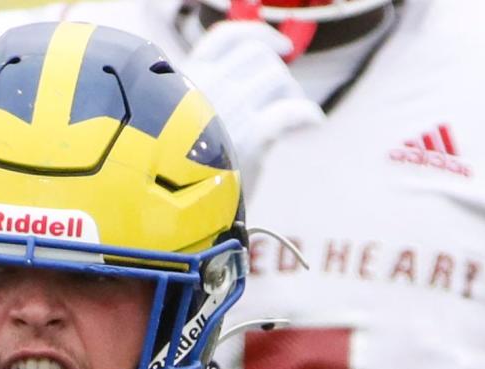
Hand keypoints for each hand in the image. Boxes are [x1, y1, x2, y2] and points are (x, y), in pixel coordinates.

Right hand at [183, 21, 322, 194]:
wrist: (171, 218)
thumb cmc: (174, 181)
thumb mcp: (177, 131)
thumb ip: (204, 102)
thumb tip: (250, 82)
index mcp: (184, 83)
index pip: (226, 37)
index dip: (259, 34)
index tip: (280, 46)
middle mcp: (206, 87)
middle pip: (259, 55)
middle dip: (277, 73)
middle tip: (284, 98)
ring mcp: (230, 109)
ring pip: (277, 78)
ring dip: (291, 93)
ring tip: (291, 120)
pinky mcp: (251, 136)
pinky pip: (291, 111)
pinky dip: (307, 114)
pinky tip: (313, 123)